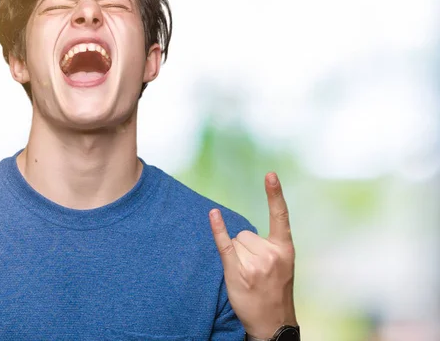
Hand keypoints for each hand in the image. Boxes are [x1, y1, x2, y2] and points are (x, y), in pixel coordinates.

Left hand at [209, 173, 296, 338]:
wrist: (273, 322)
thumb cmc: (274, 291)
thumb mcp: (282, 266)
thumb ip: (268, 246)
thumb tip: (239, 231)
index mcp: (285, 249)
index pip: (280, 216)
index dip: (275, 194)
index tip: (270, 175)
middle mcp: (271, 253)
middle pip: (245, 233)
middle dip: (245, 249)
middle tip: (254, 271)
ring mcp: (255, 263)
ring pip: (234, 242)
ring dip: (236, 256)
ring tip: (247, 276)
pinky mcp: (237, 271)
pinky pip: (224, 245)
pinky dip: (217, 229)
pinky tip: (213, 215)